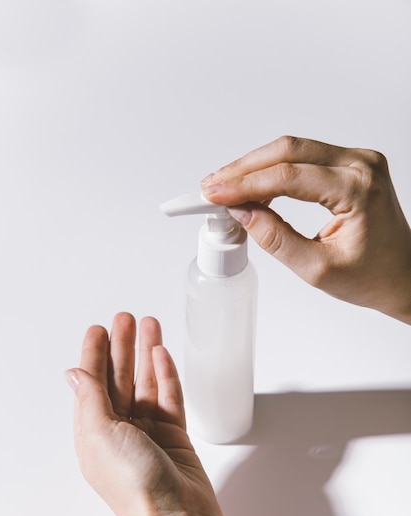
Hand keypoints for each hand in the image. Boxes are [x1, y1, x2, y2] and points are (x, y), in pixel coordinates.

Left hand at [66, 312, 222, 515]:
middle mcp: (119, 431)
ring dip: (147, 354)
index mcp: (93, 433)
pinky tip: (163, 355)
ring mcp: (148, 433)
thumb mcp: (100, 434)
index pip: (92, 383)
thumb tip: (75, 374)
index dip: (94, 354)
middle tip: (127, 319)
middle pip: (119, 379)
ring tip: (151, 326)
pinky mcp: (174, 436)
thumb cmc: (133, 485)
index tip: (99, 329)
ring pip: (146, 383)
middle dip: (122, 347)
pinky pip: (169, 397)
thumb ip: (90, 399)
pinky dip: (167, 375)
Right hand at [202, 136, 410, 322]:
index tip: (215, 194)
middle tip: (213, 186)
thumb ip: (275, 239)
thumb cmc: (372, 277)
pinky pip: (305, 156)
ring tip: (226, 185)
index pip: (288, 176)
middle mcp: (361, 165)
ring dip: (256, 165)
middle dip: (245, 168)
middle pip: (288, 151)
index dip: (245, 184)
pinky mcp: (351, 164)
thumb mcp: (317, 268)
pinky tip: (253, 182)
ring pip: (294, 149)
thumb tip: (242, 214)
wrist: (402, 275)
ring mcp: (358, 160)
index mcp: (358, 190)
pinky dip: (275, 168)